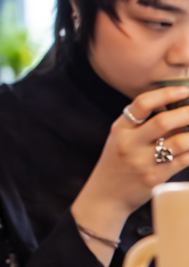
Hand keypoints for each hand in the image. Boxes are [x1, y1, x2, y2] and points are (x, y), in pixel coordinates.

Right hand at [71, 86, 188, 256]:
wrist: (105, 196)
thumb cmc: (117, 164)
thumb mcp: (121, 139)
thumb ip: (143, 125)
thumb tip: (178, 110)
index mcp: (120, 129)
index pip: (142, 104)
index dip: (166, 94)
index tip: (185, 89)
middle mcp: (129, 143)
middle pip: (163, 121)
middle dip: (188, 112)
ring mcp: (142, 162)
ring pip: (179, 142)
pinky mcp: (155, 178)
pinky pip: (184, 160)